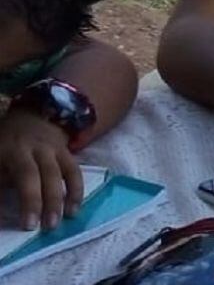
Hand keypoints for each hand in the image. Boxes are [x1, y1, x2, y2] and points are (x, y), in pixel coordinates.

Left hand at [0, 110, 82, 230]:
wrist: (33, 116)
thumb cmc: (8, 143)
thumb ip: (0, 183)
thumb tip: (0, 213)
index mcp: (14, 150)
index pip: (23, 175)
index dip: (27, 199)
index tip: (27, 225)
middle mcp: (37, 149)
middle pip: (43, 175)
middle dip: (44, 201)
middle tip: (45, 227)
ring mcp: (55, 150)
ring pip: (62, 174)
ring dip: (64, 197)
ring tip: (63, 220)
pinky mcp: (68, 153)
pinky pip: (75, 172)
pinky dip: (76, 190)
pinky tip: (74, 209)